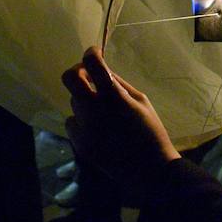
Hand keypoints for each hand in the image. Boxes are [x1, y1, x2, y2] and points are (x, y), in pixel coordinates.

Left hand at [61, 47, 180, 189]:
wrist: (149, 169)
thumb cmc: (151, 131)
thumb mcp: (141, 101)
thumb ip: (119, 83)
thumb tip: (102, 69)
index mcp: (113, 96)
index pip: (92, 63)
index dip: (91, 53)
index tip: (95, 52)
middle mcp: (93, 109)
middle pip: (70, 78)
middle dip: (78, 71)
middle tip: (89, 74)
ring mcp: (83, 127)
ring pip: (74, 101)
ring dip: (84, 99)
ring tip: (103, 110)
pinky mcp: (79, 143)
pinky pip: (73, 122)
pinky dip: (82, 120)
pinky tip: (99, 128)